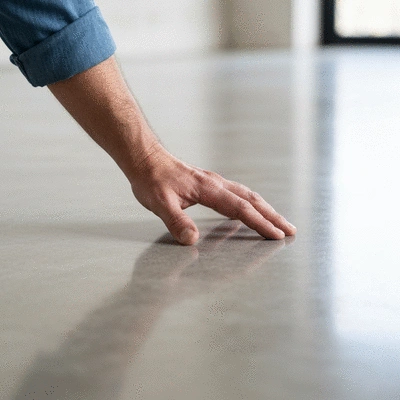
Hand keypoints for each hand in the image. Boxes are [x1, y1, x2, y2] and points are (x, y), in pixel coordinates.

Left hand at [130, 143, 296, 245]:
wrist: (146, 159)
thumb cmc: (151, 180)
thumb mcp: (159, 203)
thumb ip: (176, 221)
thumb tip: (192, 240)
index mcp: (208, 189)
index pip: (240, 208)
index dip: (259, 222)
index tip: (277, 235)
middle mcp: (216, 183)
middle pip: (252, 199)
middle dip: (272, 216)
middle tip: (290, 230)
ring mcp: (215, 182)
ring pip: (247, 195)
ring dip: (265, 209)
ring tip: (278, 221)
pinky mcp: (210, 183)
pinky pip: (237, 193)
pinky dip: (250, 204)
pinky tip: (249, 211)